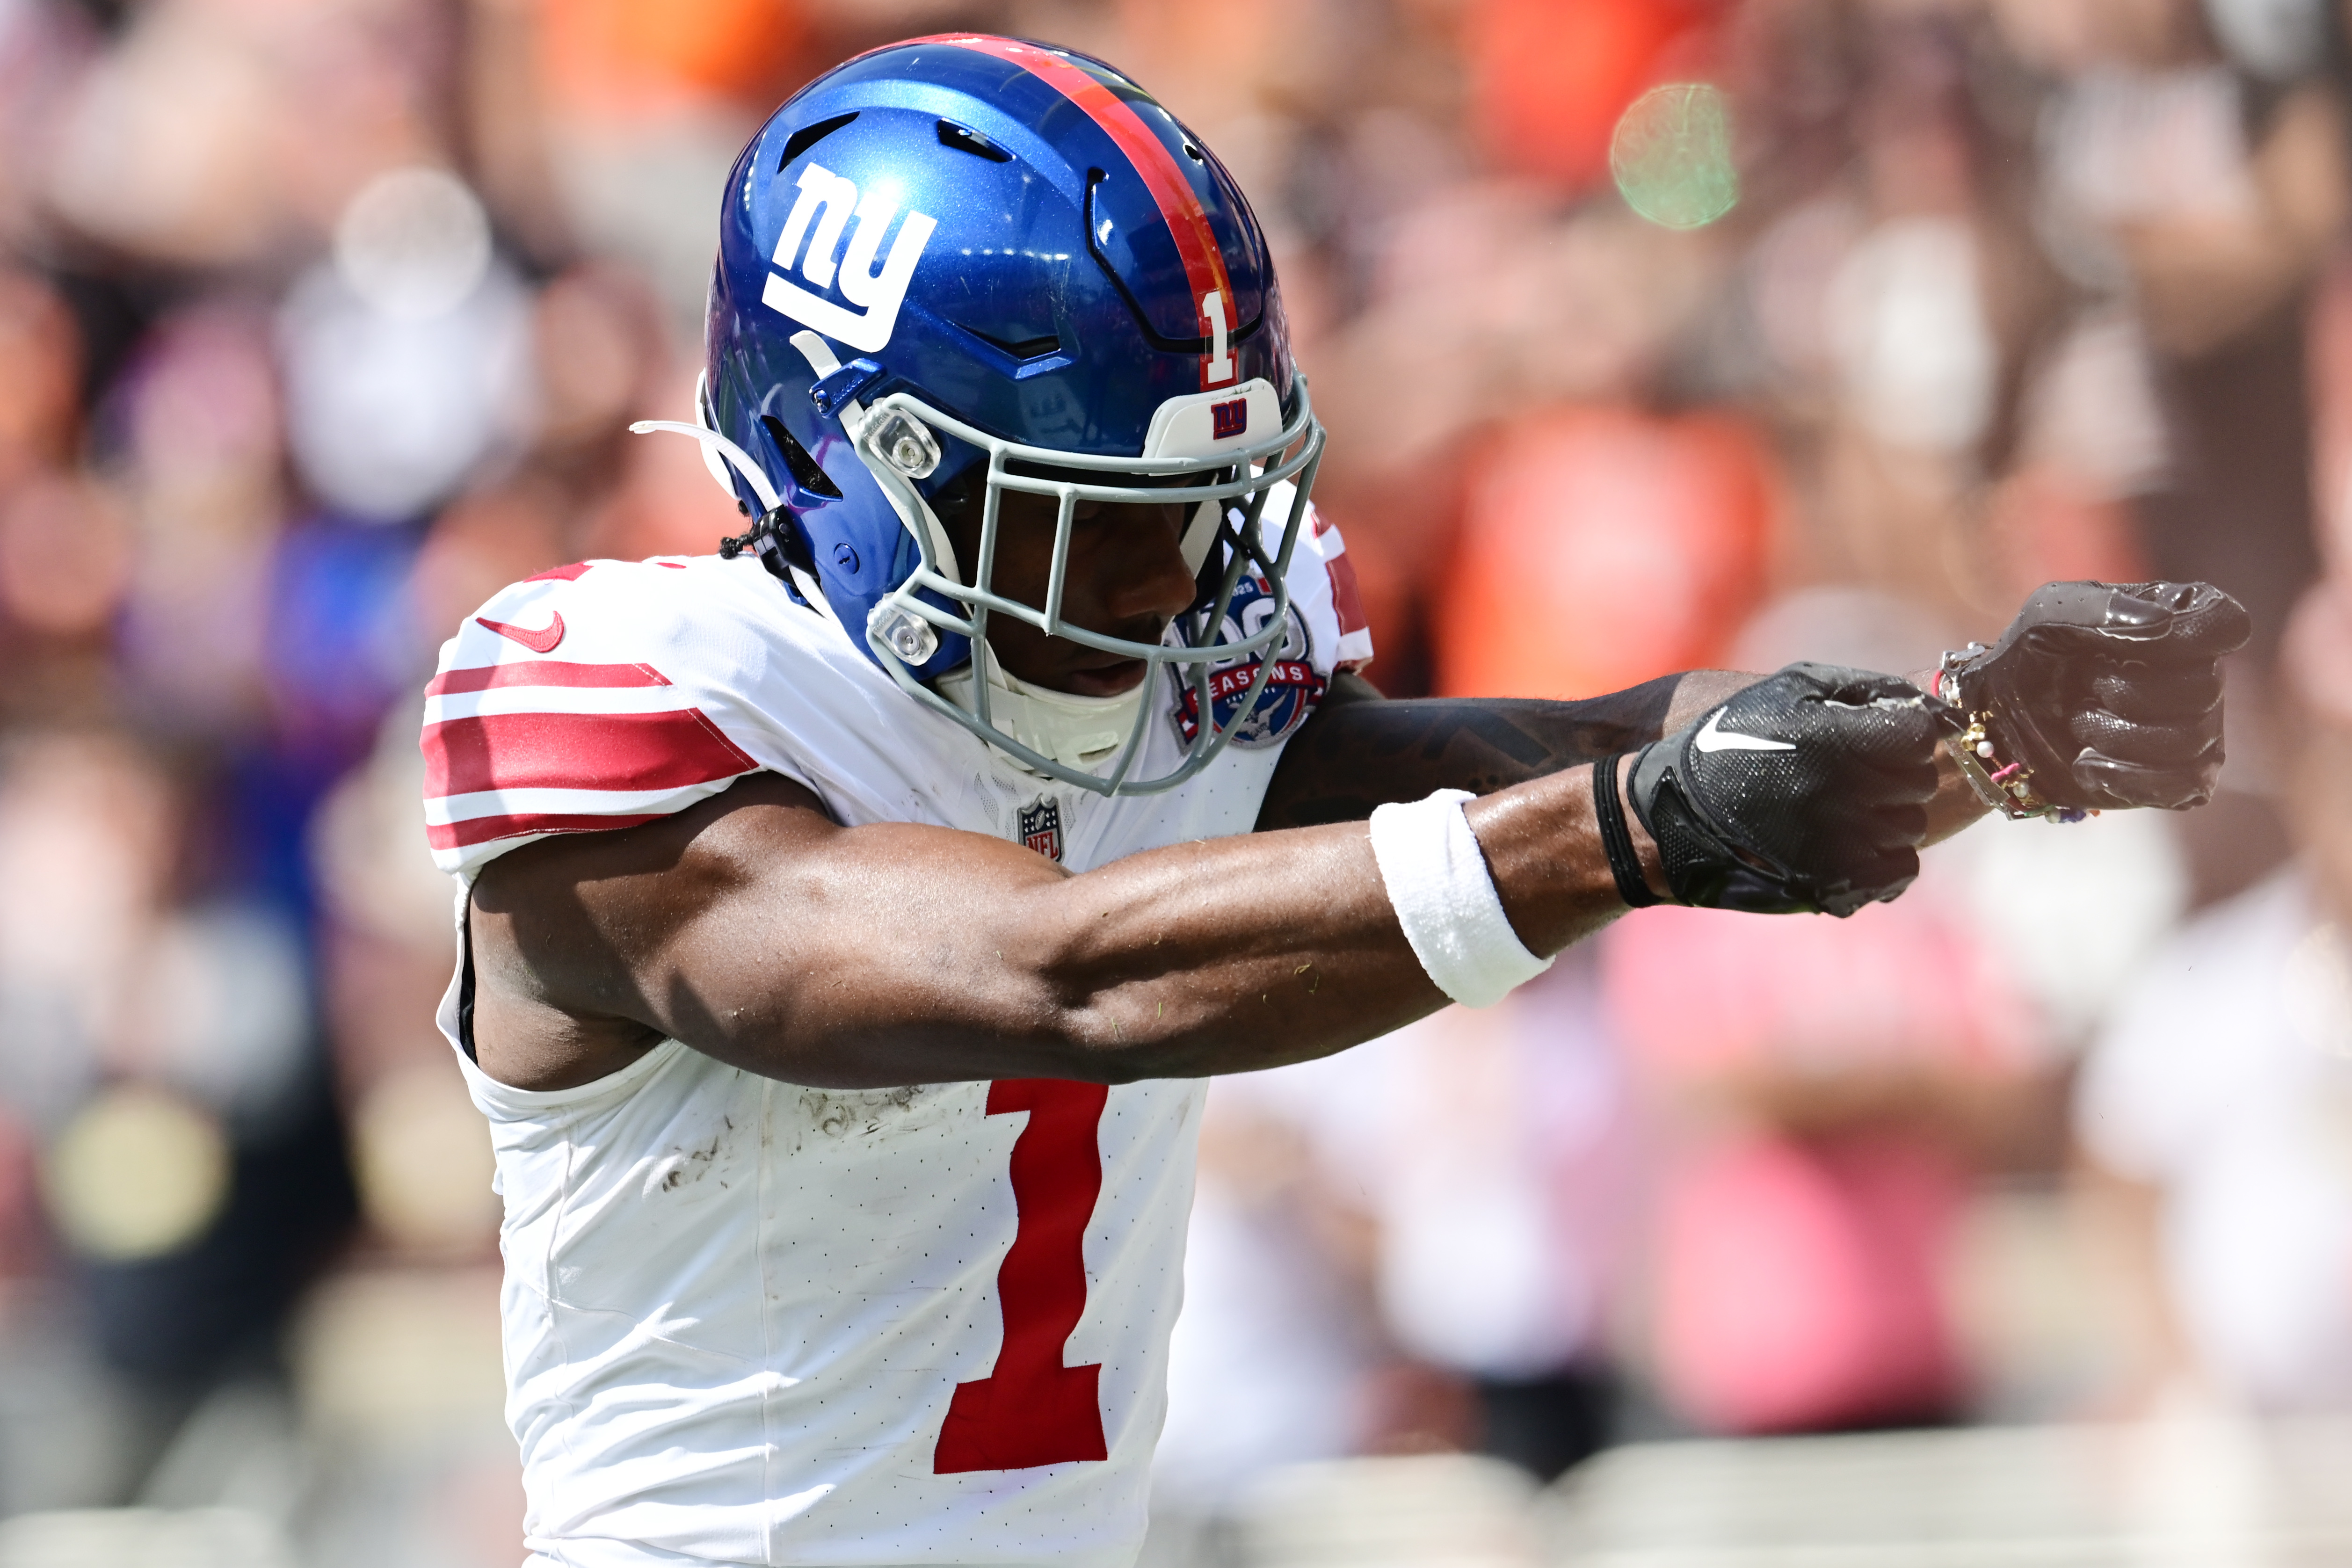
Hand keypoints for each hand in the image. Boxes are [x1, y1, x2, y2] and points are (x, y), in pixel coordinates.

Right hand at [1626, 664, 1940, 916]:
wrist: (1670, 815)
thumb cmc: (1731, 741)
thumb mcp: (1787, 689)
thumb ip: (1863, 687)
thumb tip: (1933, 704)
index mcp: (1833, 739)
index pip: (1920, 734)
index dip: (1902, 732)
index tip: (1876, 737)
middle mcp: (1841, 793)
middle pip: (1920, 783)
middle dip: (1895, 774)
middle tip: (1854, 774)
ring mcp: (1838, 845)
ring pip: (1911, 828)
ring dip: (1885, 817)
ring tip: (1839, 809)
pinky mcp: (1833, 885)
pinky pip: (1899, 872)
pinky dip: (1883, 859)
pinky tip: (1849, 845)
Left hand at [1946, 581, 2248, 810]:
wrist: (2003, 720)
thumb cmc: (2034, 654)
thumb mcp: (2051, 612)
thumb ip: (2106, 607)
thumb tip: (2164, 626)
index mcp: (2183, 620)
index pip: (2224, 623)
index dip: (2185, 636)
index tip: (2126, 645)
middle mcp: (2204, 674)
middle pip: (2203, 689)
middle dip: (2127, 692)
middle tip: (2086, 686)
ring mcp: (2201, 730)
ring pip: (2189, 740)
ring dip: (2114, 734)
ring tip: (2079, 723)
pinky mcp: (2183, 780)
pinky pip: (2182, 784)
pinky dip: (2122, 776)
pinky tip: (2086, 763)